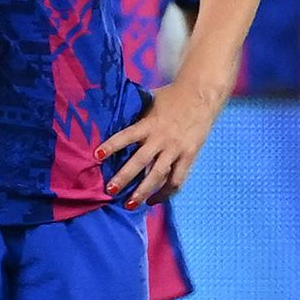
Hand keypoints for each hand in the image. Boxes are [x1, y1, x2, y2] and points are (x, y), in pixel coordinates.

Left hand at [99, 78, 225, 206]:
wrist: (202, 94)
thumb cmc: (172, 96)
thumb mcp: (151, 101)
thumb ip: (137, 114)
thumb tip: (115, 115)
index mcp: (149, 123)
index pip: (126, 136)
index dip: (112, 145)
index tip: (97, 155)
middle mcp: (161, 138)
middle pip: (140, 162)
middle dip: (124, 178)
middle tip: (110, 190)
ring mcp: (176, 149)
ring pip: (158, 176)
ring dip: (143, 192)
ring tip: (130, 205)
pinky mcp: (189, 155)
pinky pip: (177, 179)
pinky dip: (166, 192)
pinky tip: (155, 199)